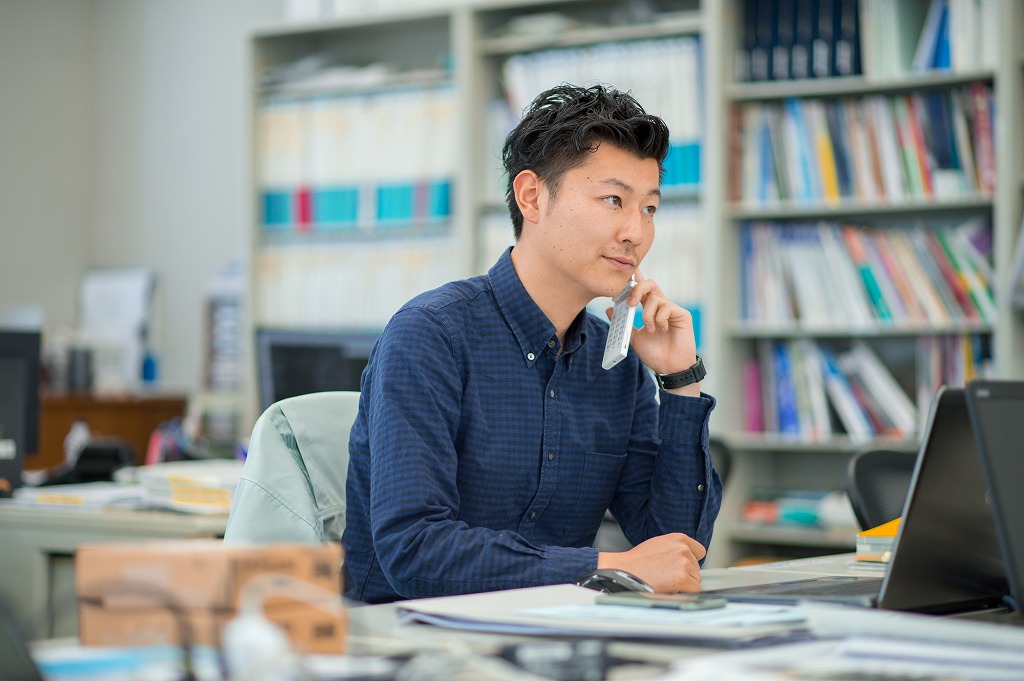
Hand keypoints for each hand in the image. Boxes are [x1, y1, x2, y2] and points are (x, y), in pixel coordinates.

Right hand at [597, 533, 706, 592]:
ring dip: (684, 584)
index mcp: (679, 538)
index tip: (681, 567)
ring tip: (665, 580)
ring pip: (696, 580)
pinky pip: (694, 590)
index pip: (699, 552)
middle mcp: (684, 549)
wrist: (624, 570)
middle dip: (685, 574)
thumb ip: (676, 549)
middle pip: (697, 568)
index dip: (691, 561)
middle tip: (665, 575)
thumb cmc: (638, 561)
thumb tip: (690, 560)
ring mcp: (684, 563)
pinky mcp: (683, 578)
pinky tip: (669, 588)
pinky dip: (684, 593)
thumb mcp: (660, 544)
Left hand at [606, 271, 699, 394]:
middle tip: (630, 303)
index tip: (625, 272)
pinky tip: (662, 330)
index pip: (641, 288)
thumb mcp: (633, 338)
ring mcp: (672, 309)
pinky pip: (667, 307)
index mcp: (649, 309)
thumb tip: (609, 309)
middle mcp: (661, 306)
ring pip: (655, 298)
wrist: (669, 368)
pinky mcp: (682, 314)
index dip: (635, 277)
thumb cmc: (654, 354)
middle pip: (649, 284)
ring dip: (647, 314)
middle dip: (637, 289)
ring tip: (650, 330)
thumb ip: (623, 323)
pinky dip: (660, 319)